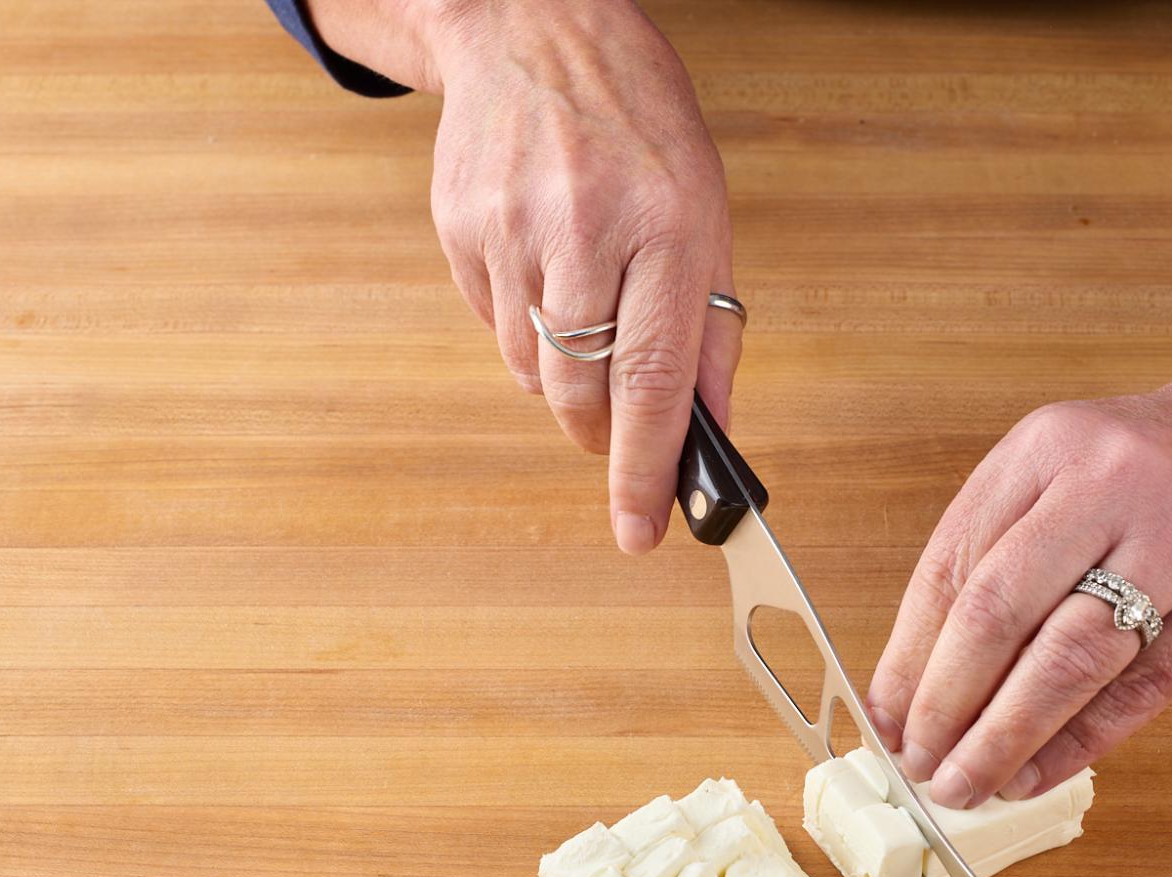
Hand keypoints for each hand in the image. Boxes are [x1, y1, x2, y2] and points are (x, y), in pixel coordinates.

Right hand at [333, 1, 737, 553]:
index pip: (652, 381)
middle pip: (581, 392)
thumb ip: (710, 336)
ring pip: (534, 373)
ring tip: (587, 306)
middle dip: (602, 435)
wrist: (541, 35)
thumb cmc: (642, 132)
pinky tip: (545, 269)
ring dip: (564, 377)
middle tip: (619, 429)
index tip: (641, 532)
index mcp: (666, 228)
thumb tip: (711, 436)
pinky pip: (494, 329)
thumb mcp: (707, 222)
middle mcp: (583, 229)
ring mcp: (510, 229)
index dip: (644, 469)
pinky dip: (524, 330)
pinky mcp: (460, 230)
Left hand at [862, 161, 1171, 808]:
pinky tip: (1042, 772)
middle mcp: (1106, 477)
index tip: (879, 719)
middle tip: (917, 765)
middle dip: (944, 703)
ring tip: (967, 785)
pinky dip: (1083, 739)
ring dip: (1004, 734)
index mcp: (1046, 446)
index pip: (951, 566)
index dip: (907, 655)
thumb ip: (1010, 550)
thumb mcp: (1078, 468)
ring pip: (1068, 655)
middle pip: (996, 611)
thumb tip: (922, 676)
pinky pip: (1147, 685)